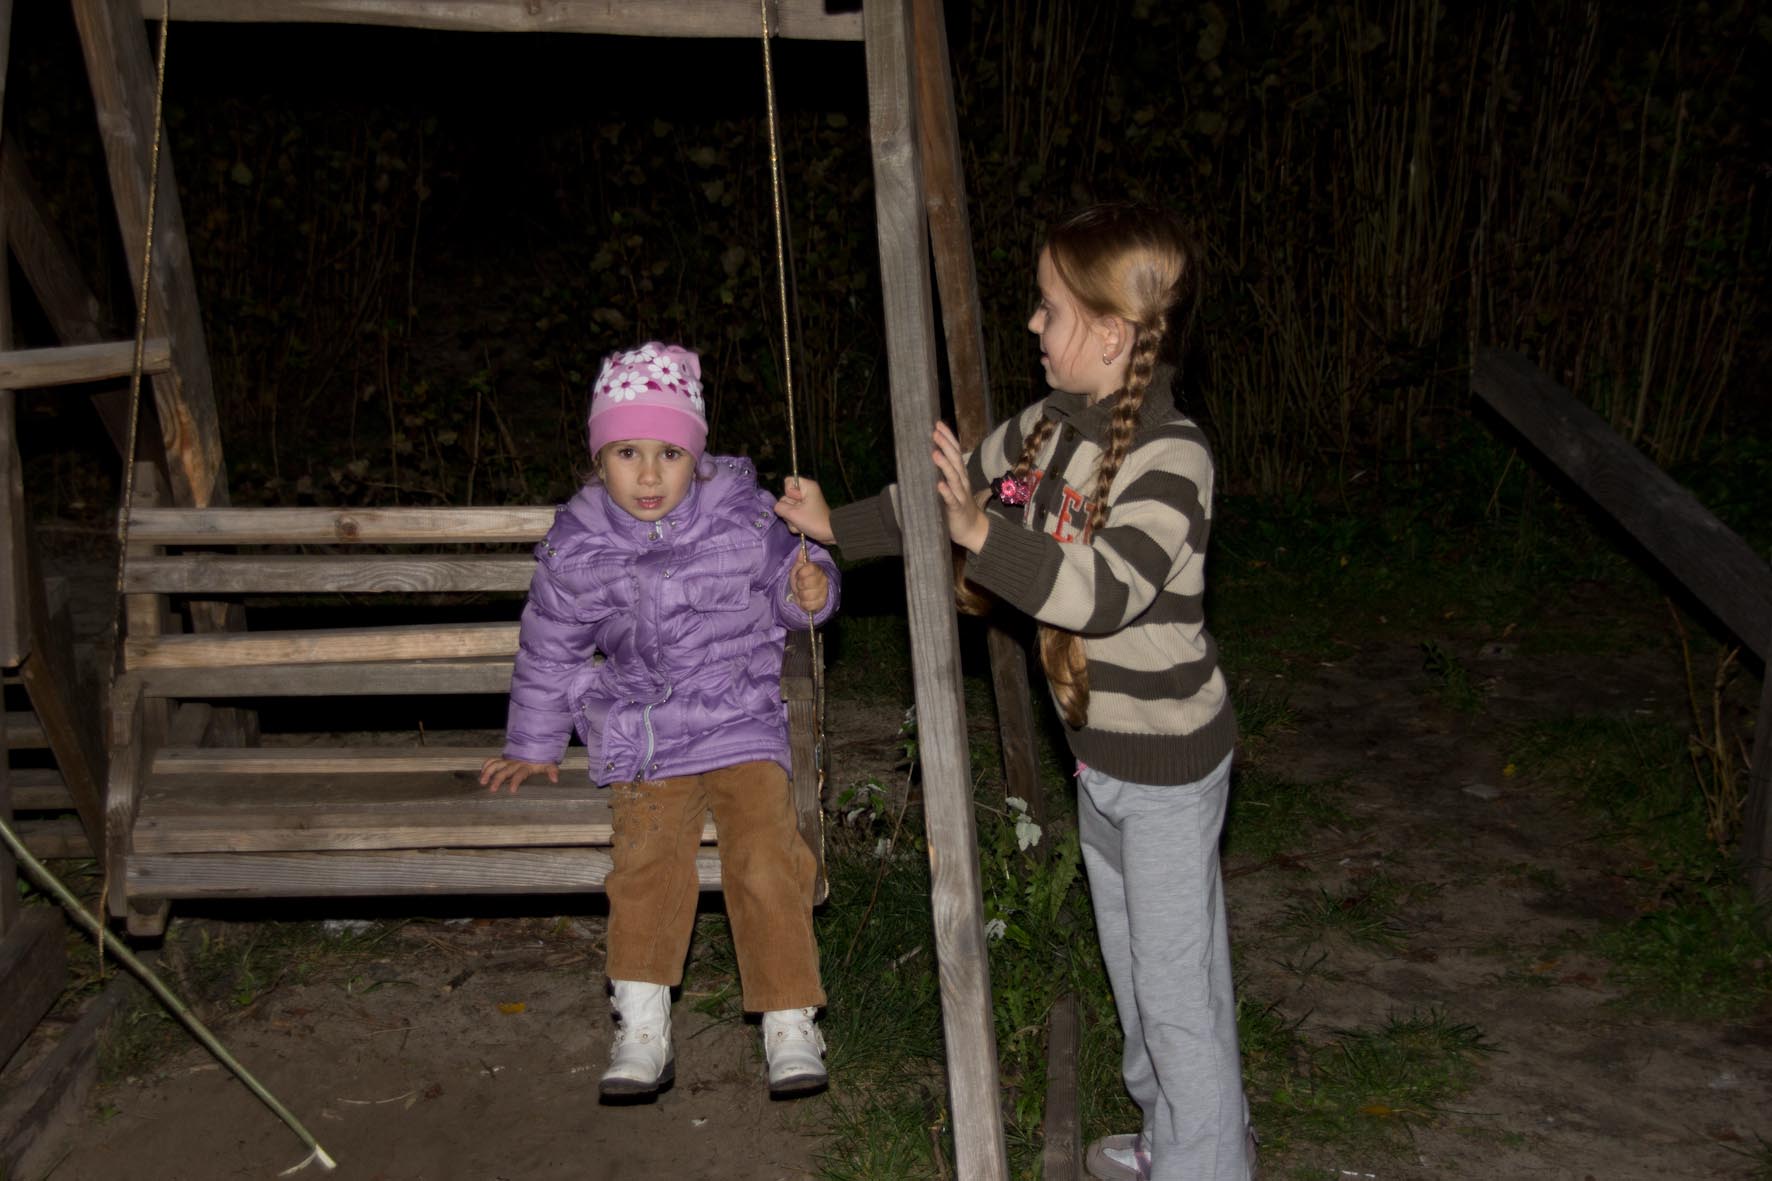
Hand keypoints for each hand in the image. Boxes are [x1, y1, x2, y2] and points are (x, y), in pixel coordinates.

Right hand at [480, 757, 558, 793]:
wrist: (535, 744)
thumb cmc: (540, 759)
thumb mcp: (548, 764)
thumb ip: (551, 770)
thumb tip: (555, 779)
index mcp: (525, 766)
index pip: (520, 774)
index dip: (516, 781)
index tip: (512, 790)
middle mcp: (515, 763)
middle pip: (504, 771)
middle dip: (498, 780)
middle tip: (492, 789)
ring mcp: (508, 761)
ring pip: (495, 765)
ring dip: (488, 772)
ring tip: (482, 781)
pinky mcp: (503, 759)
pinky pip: (493, 760)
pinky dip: (486, 764)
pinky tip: (481, 772)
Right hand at [774, 476, 835, 544]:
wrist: (830, 534)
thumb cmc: (814, 521)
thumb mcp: (794, 514)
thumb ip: (780, 507)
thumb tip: (778, 507)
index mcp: (807, 486)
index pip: (787, 481)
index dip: (788, 493)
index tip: (796, 502)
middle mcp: (806, 493)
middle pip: (786, 497)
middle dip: (789, 510)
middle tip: (798, 516)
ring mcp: (805, 504)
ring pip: (788, 509)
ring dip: (792, 519)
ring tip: (800, 524)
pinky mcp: (805, 513)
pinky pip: (793, 516)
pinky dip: (795, 523)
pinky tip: (801, 528)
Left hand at [789, 552, 828, 615]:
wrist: (808, 594)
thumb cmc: (803, 579)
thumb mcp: (799, 569)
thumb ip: (800, 560)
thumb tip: (801, 550)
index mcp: (817, 570)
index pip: (808, 569)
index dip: (800, 573)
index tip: (800, 575)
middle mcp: (823, 581)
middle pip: (805, 583)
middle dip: (799, 585)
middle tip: (800, 585)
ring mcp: (823, 593)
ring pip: (806, 595)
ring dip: (800, 595)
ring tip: (802, 592)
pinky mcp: (821, 604)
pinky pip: (808, 605)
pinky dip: (803, 604)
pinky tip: (805, 600)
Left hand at [932, 421, 987, 552]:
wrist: (973, 530)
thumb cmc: (958, 505)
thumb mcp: (952, 485)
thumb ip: (944, 472)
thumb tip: (929, 454)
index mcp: (960, 474)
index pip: (955, 451)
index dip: (948, 437)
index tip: (937, 424)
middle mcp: (961, 481)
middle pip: (955, 460)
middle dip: (945, 445)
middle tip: (934, 432)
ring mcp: (960, 495)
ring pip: (954, 478)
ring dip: (945, 465)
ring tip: (935, 453)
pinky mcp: (957, 509)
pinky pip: (952, 500)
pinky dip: (946, 492)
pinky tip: (939, 485)